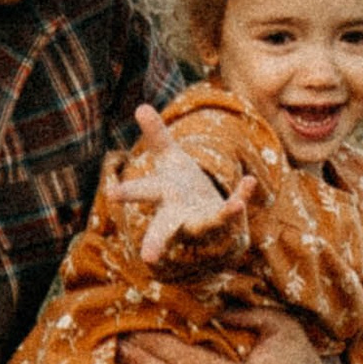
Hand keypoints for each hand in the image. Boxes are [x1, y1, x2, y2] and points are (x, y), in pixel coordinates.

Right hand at [114, 106, 259, 268]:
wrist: (212, 220)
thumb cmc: (183, 188)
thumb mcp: (171, 160)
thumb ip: (157, 136)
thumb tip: (141, 106)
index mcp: (162, 197)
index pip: (143, 193)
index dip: (128, 193)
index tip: (112, 194)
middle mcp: (180, 216)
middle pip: (165, 229)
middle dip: (157, 241)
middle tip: (148, 258)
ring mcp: (204, 222)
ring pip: (208, 225)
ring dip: (222, 216)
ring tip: (235, 206)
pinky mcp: (227, 222)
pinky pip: (234, 208)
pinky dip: (242, 195)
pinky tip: (249, 181)